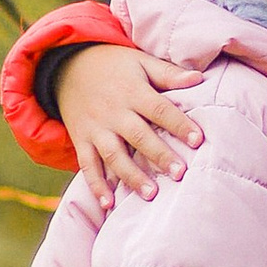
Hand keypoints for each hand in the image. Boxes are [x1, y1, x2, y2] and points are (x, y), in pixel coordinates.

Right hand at [58, 44, 203, 203]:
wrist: (67, 65)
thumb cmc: (113, 65)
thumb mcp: (140, 61)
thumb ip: (168, 73)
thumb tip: (200, 78)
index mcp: (132, 91)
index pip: (159, 109)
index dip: (179, 124)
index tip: (198, 139)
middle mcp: (113, 112)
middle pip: (138, 136)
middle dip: (159, 155)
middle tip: (180, 173)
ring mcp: (96, 128)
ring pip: (114, 155)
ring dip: (132, 176)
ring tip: (151, 194)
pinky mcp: (81, 140)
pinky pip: (87, 165)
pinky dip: (96, 185)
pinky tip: (109, 204)